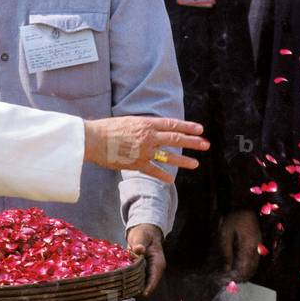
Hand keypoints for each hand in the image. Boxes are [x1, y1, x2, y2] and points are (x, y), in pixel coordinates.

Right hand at [83, 117, 207, 182]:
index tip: (200, 129)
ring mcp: (144, 151)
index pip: (172, 124)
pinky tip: (171, 180)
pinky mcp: (136, 164)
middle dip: (193, 142)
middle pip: (176, 138)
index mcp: (146, 124)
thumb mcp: (128, 121)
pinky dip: (163, 176)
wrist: (93, 139)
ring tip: (195, 163)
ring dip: (184, 160)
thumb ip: (142, 126)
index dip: (188, 126)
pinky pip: (154, 171)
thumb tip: (153, 129)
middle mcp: (148, 137)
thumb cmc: (107, 129)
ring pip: (169, 156)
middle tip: (206, 144)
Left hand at [127, 223, 164, 295]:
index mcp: (158, 262)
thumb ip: (140, 242)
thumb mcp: (142, 235)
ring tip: (123, 292)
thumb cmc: (144, 233)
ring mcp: (148, 270)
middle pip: (148, 283)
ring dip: (134, 287)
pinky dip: (130, 281)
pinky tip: (121, 285)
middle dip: (139, 289)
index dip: (149, 286)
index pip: (155, 277)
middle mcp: (154, 269)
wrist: (144, 232)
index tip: (143, 294)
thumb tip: (139, 249)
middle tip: (127, 294)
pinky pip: (136, 279)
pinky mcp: (141, 271)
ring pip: (142, 282)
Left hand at [219, 210, 261, 281]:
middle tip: (231, 281)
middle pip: (251, 268)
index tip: (229, 281)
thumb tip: (227, 268)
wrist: (246, 207)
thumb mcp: (226, 233)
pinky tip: (242, 269)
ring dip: (246, 273)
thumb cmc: (234, 218)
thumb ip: (226, 251)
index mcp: (248, 246)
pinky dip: (249, 266)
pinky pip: (255, 259)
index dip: (237, 276)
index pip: (245, 267)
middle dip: (241, 276)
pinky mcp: (258, 244)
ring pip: (254, 265)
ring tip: (236, 278)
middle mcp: (256, 248)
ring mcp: (259, 246)